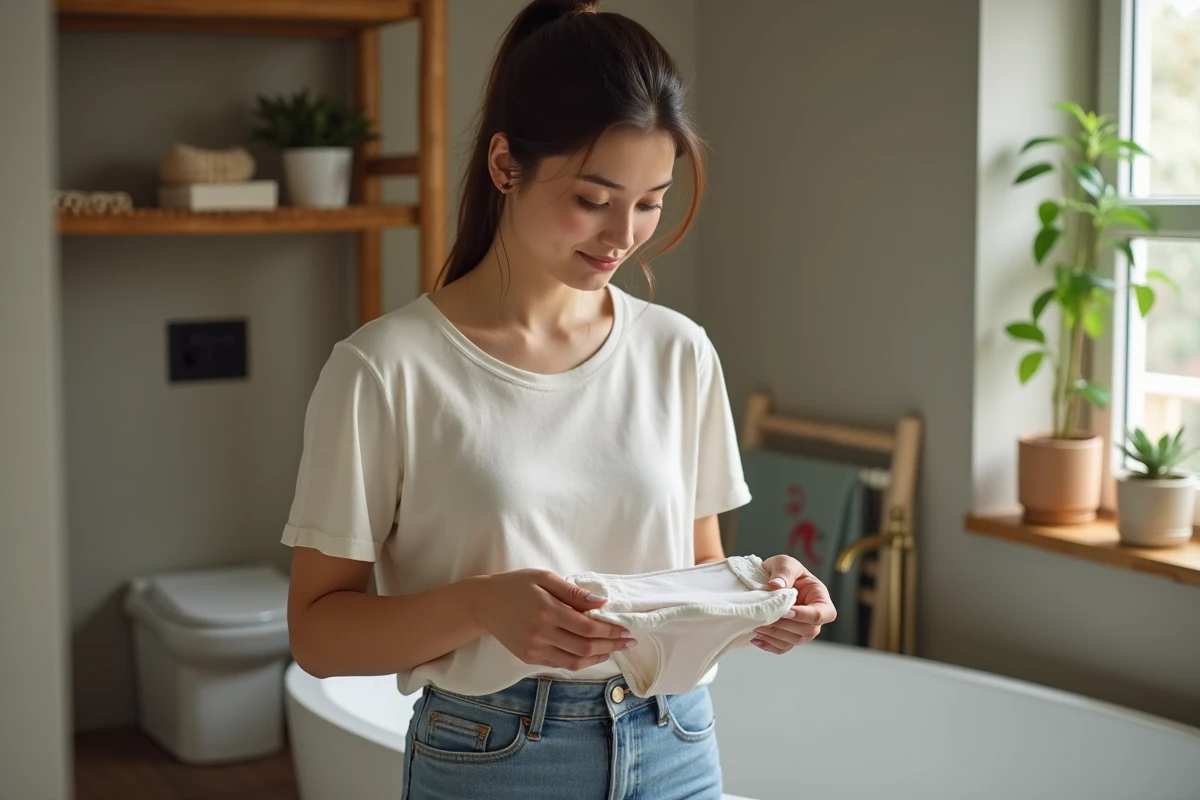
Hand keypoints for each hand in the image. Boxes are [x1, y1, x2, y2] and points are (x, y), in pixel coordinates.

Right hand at [473, 569, 635, 670]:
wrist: (484, 604)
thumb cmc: (516, 586)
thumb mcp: (544, 578)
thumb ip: (573, 592)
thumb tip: (601, 603)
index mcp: (547, 611)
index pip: (587, 627)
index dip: (610, 631)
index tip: (626, 629)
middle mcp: (541, 634)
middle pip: (585, 647)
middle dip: (611, 645)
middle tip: (628, 642)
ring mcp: (534, 650)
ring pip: (575, 661)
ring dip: (599, 657)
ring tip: (614, 650)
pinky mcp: (529, 658)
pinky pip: (561, 664)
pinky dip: (581, 661)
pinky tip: (593, 653)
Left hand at [750, 555, 836, 654]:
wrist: (768, 578)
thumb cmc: (782, 569)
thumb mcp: (784, 562)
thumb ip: (784, 572)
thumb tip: (777, 586)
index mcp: (819, 597)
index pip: (823, 614)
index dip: (805, 616)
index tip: (785, 611)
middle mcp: (814, 616)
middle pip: (809, 631)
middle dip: (786, 627)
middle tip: (765, 619)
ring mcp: (802, 628)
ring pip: (795, 641)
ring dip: (775, 636)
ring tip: (757, 626)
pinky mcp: (788, 636)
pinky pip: (783, 647)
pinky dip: (769, 645)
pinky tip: (755, 638)